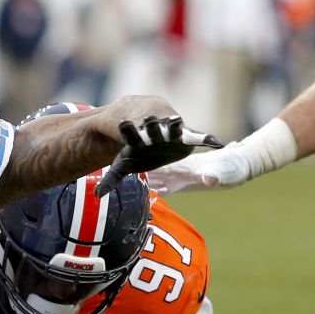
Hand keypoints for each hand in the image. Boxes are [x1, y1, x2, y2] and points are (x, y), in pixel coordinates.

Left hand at [94, 104, 222, 196]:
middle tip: (149, 119)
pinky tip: (217, 143)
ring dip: (174, 126)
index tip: (123, 124)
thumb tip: (97, 194)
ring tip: (176, 122)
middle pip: (151, 129)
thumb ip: (111, 179)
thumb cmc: (136, 157)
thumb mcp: (123, 167)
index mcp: (137, 139)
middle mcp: (153, 134)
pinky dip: (207, 140)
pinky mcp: (184, 139)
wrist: (154, 149)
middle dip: (151, 125)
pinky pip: (197, 139)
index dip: (128, 129)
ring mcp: (169, 135)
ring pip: (172, 129)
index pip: (130, 133)